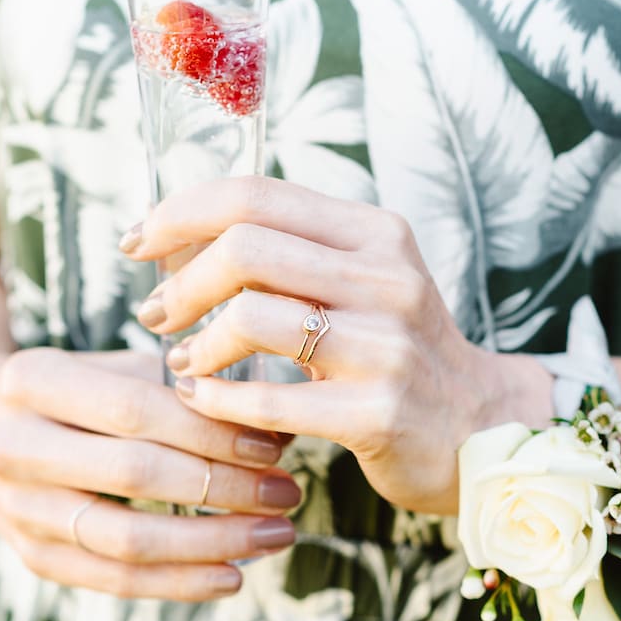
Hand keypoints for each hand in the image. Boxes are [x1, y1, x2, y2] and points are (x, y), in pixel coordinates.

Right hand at [0, 347, 298, 600]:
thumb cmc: (71, 388)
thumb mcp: (117, 366)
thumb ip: (188, 389)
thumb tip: (276, 423)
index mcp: (34, 379)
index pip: (136, 410)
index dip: (210, 432)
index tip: (272, 448)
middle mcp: (13, 444)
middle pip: (136, 475)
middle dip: (225, 488)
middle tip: (287, 494)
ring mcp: (16, 507)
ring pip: (126, 539)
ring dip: (213, 542)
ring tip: (276, 535)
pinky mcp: (31, 554)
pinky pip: (111, 580)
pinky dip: (177, 583)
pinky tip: (232, 576)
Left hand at [121, 177, 552, 514]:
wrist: (480, 425)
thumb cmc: (401, 350)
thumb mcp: (366, 283)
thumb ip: (292, 256)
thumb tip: (182, 241)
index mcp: (376, 235)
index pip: (257, 194)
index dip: (181, 212)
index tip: (139, 242)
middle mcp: (386, 278)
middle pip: (246, 246)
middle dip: (181, 279)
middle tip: (157, 312)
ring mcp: (385, 345)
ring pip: (253, 318)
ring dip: (197, 343)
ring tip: (183, 362)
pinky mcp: (376, 411)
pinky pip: (270, 400)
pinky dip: (218, 399)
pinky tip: (203, 400)